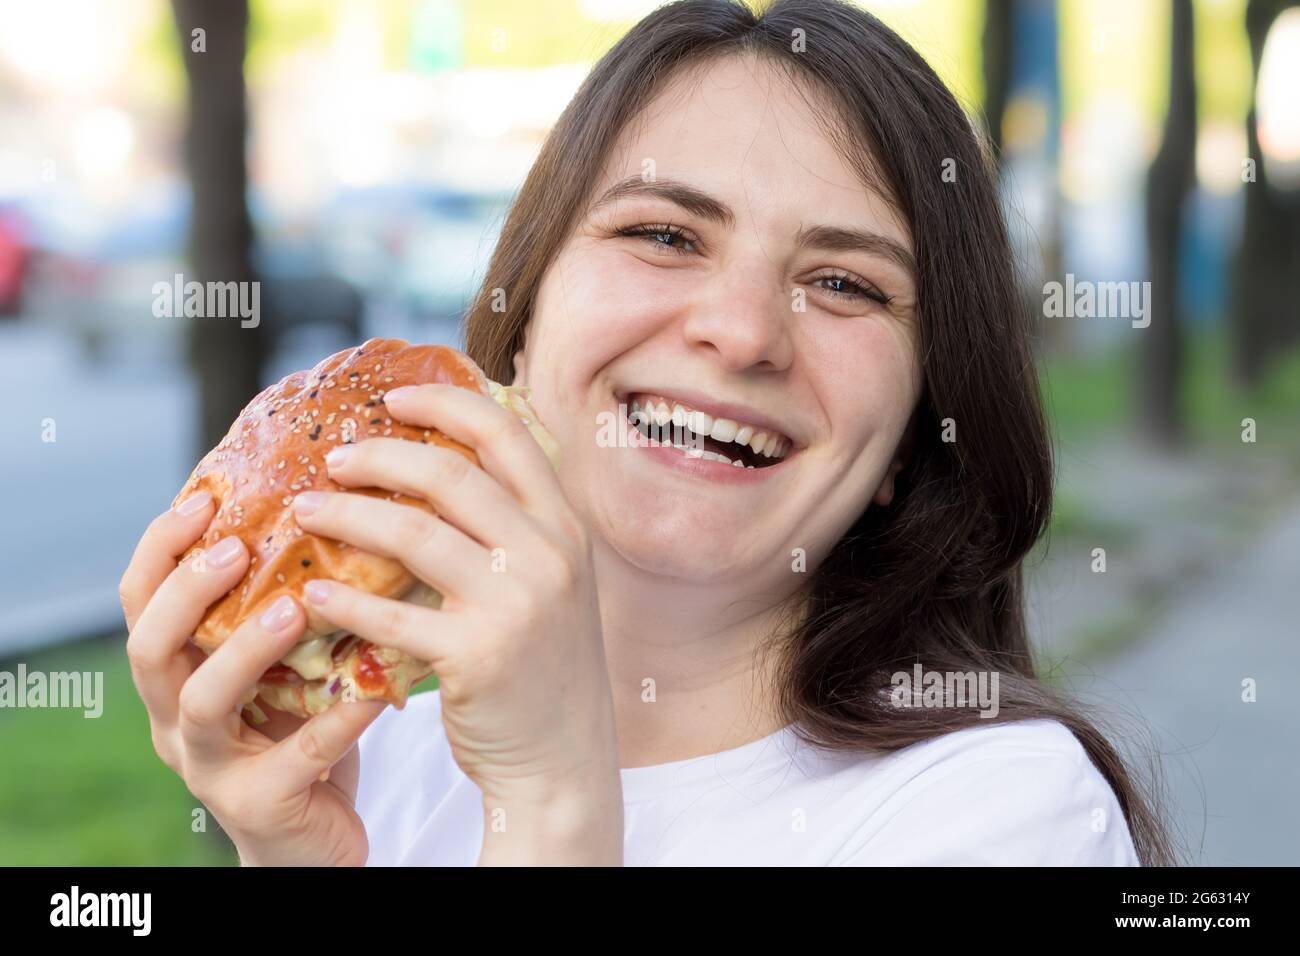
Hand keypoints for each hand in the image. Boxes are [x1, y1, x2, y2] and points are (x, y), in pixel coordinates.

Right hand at [120, 492, 386, 866]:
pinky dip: (337, 718)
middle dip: (186, 592)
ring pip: (204, 701)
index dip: (161, 548)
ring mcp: (211, 766)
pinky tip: (374, 687)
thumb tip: (336, 509)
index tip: (204, 498)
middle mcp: (175, 718)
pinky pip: (298, 756)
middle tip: (235, 548)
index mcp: (176, 672)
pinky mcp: (258, 805)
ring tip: (293, 609)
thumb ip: (287, 604)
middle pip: (149, 646)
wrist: (313, 840)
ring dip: (245, 649)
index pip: (141, 600)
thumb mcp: (283, 664)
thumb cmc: (300, 731)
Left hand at [290, 382, 622, 864]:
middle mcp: (549, 554)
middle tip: (332, 459)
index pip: (507, 433)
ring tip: (303, 512)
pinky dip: (341, 600)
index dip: (445, 404)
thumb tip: (440, 465)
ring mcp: (516, 604)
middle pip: (449, 475)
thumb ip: (515, 526)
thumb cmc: (543, 664)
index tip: (392, 397)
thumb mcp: (553, 582)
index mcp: (565, 525)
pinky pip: (391, 614)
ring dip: (346, 517)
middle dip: (378, 456)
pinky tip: (309, 594)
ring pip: (412, 534)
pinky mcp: (477, 656)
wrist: (564, 757)